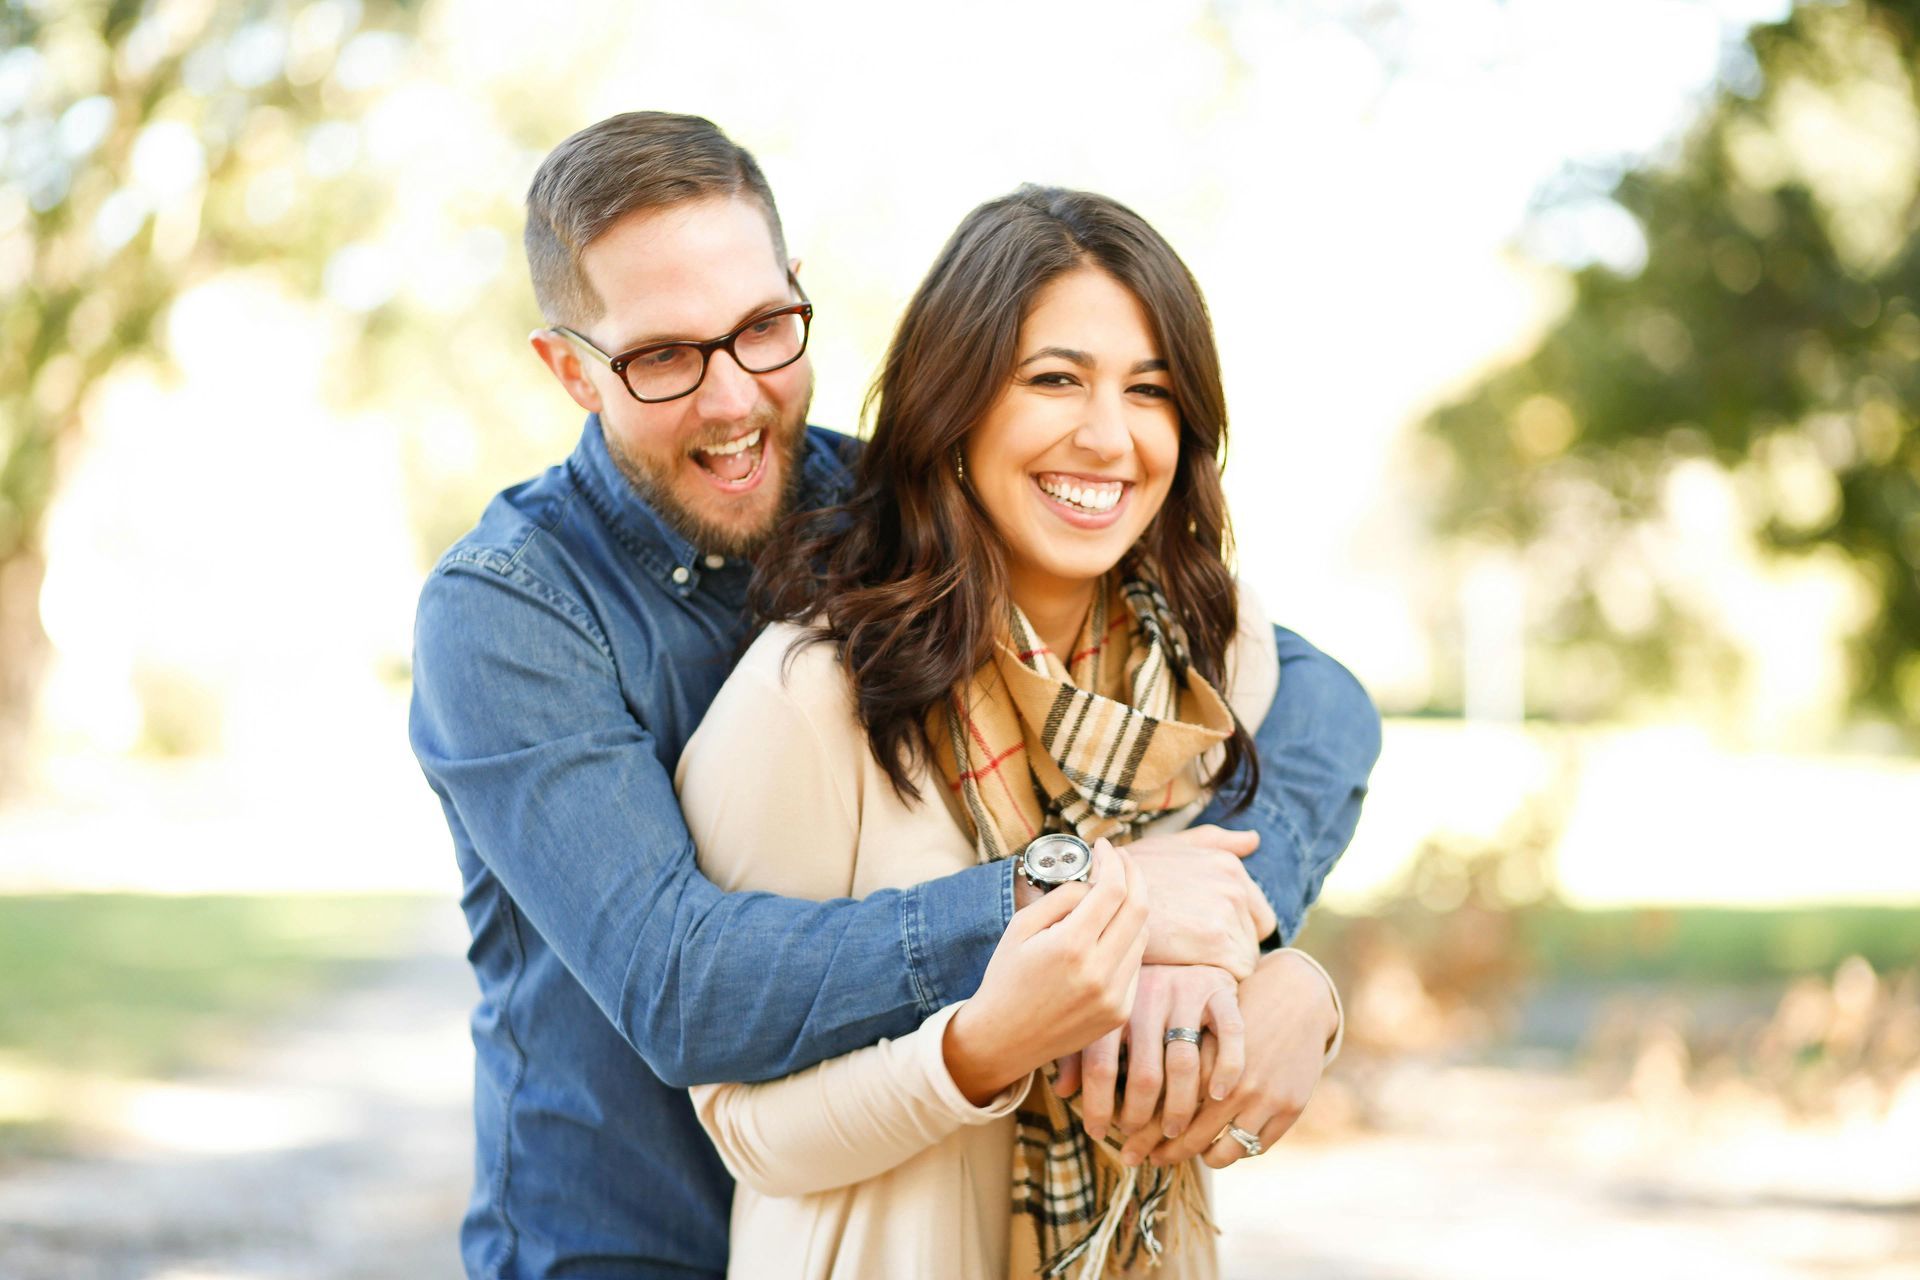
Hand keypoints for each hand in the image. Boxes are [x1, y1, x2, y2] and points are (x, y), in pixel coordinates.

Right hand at [944, 840, 1148, 1105]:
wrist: (1003, 1040)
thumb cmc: (1006, 978)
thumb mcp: (1021, 927)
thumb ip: (1061, 898)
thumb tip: (1094, 883)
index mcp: (1070, 947)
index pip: (1112, 890)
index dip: (1113, 861)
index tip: (1104, 846)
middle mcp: (1099, 973)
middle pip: (1139, 909)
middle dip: (1134, 875)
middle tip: (1121, 859)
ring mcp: (1114, 996)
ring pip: (1141, 936)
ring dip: (1131, 909)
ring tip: (1110, 897)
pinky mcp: (1120, 1012)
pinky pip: (1135, 964)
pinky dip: (1126, 941)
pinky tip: (1107, 935)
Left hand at [1079, 964, 1241, 1157]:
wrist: (1183, 938)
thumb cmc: (1136, 992)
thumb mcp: (1102, 1011)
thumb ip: (1081, 1050)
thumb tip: (1062, 1091)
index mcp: (1113, 1002)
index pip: (1100, 1064)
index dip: (1096, 1105)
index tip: (1096, 1133)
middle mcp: (1148, 996)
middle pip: (1144, 1073)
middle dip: (1140, 1116)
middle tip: (1138, 1141)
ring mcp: (1187, 993)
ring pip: (1184, 1064)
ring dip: (1179, 1107)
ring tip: (1173, 1132)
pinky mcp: (1221, 992)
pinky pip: (1229, 1035)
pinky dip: (1226, 1068)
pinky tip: (1217, 1095)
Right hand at [1127, 826, 1277, 979]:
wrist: (1099, 895)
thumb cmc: (1132, 873)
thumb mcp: (1174, 845)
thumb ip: (1217, 841)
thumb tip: (1254, 840)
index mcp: (1229, 865)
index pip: (1259, 916)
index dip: (1235, 931)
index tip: (1205, 938)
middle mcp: (1234, 885)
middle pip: (1254, 938)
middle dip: (1231, 949)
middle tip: (1194, 951)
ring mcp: (1226, 912)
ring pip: (1245, 959)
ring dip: (1221, 966)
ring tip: (1187, 961)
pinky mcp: (1215, 941)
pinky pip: (1236, 974)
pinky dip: (1216, 980)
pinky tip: (1188, 971)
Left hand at [1147, 948, 1337, 1168]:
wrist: (1295, 995)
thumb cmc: (1234, 1007)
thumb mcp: (1198, 1022)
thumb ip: (1169, 1056)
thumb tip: (1125, 1090)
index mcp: (1204, 1060)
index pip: (1165, 1109)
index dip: (1143, 1132)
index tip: (1126, 1145)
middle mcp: (1232, 1082)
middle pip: (1190, 1134)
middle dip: (1164, 1153)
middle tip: (1146, 1160)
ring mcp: (1264, 1098)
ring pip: (1224, 1151)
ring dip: (1202, 1157)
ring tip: (1185, 1154)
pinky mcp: (1289, 1107)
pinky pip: (1255, 1147)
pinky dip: (1236, 1152)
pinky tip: (1220, 1147)